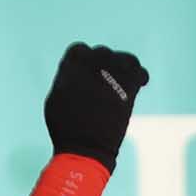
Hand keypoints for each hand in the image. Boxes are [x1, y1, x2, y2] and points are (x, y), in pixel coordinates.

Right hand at [43, 43, 149, 170]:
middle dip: (102, 68)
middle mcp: (95, 59)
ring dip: (122, 68)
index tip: (84, 77)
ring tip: (119, 83)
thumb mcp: (55, 97)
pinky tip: (137, 86)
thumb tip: (75, 71)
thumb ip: (66, 77)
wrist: (85, 145)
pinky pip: (140, 72)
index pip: (79, 50)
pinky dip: (139, 77)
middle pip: (102, 54)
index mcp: (73, 60)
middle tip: (101, 88)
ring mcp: (114, 69)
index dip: (82, 64)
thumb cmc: (65, 126)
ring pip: (124, 59)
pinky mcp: (130, 83)